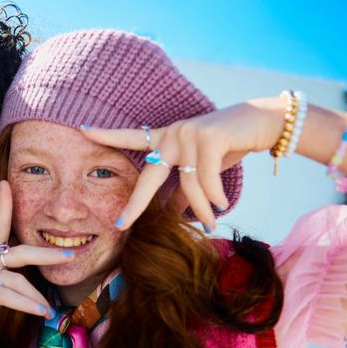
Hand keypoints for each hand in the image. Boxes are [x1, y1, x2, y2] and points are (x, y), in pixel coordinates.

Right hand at [0, 181, 73, 347]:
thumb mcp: (7, 288)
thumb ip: (20, 275)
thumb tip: (47, 263)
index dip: (4, 204)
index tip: (6, 183)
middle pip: (21, 252)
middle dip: (48, 253)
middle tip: (71, 254)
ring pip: (17, 279)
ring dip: (36, 296)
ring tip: (50, 310)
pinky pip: (8, 295)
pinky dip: (27, 303)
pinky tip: (42, 312)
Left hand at [80, 96, 286, 229]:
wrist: (265, 122)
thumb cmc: (230, 145)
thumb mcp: (201, 167)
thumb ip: (183, 187)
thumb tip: (171, 214)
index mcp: (166, 138)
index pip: (131, 137)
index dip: (107, 135)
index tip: (82, 130)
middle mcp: (172, 133)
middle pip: (149, 178)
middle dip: (135, 204)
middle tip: (120, 225)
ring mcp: (188, 133)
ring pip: (188, 186)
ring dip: (202, 209)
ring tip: (212, 223)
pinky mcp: (207, 137)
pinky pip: (206, 180)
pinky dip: (215, 197)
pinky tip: (223, 204)